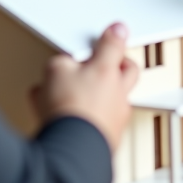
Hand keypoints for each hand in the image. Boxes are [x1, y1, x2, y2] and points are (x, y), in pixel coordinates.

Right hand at [31, 23, 138, 151]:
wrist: (73, 152)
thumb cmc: (70, 110)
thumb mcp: (55, 72)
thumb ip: (63, 63)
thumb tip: (63, 64)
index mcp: (107, 70)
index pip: (115, 45)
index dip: (114, 35)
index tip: (116, 30)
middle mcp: (118, 93)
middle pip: (127, 71)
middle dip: (116, 65)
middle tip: (100, 64)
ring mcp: (116, 118)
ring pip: (114, 99)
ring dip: (98, 96)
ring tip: (71, 99)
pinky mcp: (109, 140)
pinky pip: (103, 123)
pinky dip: (88, 120)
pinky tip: (66, 124)